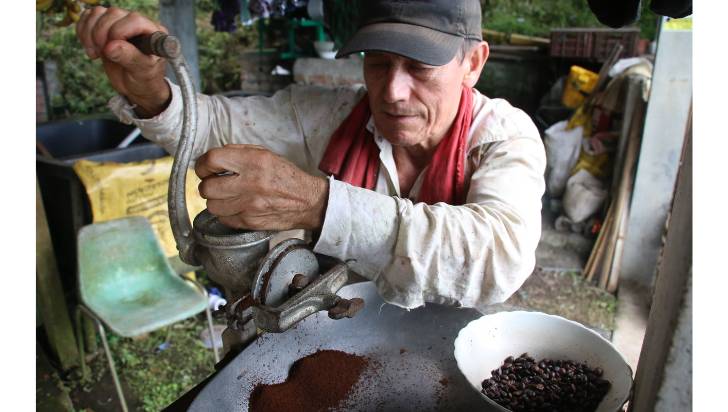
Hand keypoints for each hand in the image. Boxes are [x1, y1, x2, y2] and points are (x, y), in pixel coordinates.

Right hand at [76, 6, 170, 117]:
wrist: (135, 86)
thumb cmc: (145, 79)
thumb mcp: (142, 72)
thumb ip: (130, 58)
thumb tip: (111, 46)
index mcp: (153, 32)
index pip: (134, 19)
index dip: (118, 32)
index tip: (111, 50)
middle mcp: (137, 24)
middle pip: (113, 14)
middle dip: (101, 34)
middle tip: (102, 53)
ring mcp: (120, 23)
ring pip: (98, 13)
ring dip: (90, 33)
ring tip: (96, 52)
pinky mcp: (105, 27)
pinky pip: (88, 17)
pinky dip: (83, 30)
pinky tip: (90, 47)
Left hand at [195, 145, 328, 230]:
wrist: (307, 201)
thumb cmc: (285, 176)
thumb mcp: (265, 154)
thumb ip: (238, 153)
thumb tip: (212, 159)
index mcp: (253, 161)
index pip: (212, 160)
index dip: (202, 165)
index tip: (204, 169)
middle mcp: (250, 183)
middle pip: (207, 187)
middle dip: (207, 185)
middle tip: (215, 184)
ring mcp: (249, 205)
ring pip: (212, 206)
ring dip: (215, 201)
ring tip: (226, 196)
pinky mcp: (250, 222)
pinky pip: (224, 219)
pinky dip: (226, 213)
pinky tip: (236, 207)